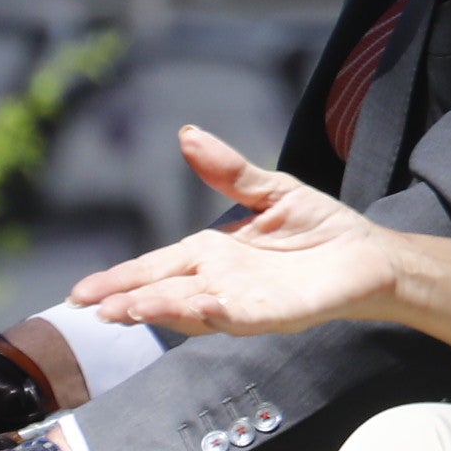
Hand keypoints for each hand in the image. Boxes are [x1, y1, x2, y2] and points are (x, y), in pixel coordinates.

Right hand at [73, 127, 399, 337]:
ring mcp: (245, 301)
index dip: (119, 279)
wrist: (370, 254)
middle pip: (164, 294)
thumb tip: (187, 135)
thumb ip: (229, 170)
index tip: (80, 293)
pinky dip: (220, 314)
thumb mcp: (271, 190)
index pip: (154, 267)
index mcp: (210, 254)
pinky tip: (201, 306)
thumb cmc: (320, 227)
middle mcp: (219, 282)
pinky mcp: (278, 313)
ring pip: (194, 309)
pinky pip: (243, 316)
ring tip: (131, 309)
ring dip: (164, 309)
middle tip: (94, 309)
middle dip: (129, 301)